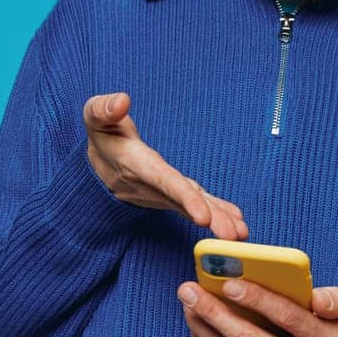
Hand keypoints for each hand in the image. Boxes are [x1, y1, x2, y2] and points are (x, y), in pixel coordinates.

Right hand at [84, 92, 246, 239]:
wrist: (99, 166)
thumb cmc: (103, 136)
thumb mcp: (96, 118)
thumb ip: (104, 109)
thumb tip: (122, 100)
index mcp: (139, 165)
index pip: (165, 183)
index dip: (185, 199)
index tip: (203, 217)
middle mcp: (155, 184)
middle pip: (185, 202)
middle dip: (210, 217)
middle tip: (233, 236)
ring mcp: (167, 192)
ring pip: (195, 206)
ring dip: (219, 220)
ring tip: (241, 233)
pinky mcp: (176, 193)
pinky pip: (198, 203)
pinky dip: (218, 211)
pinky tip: (237, 221)